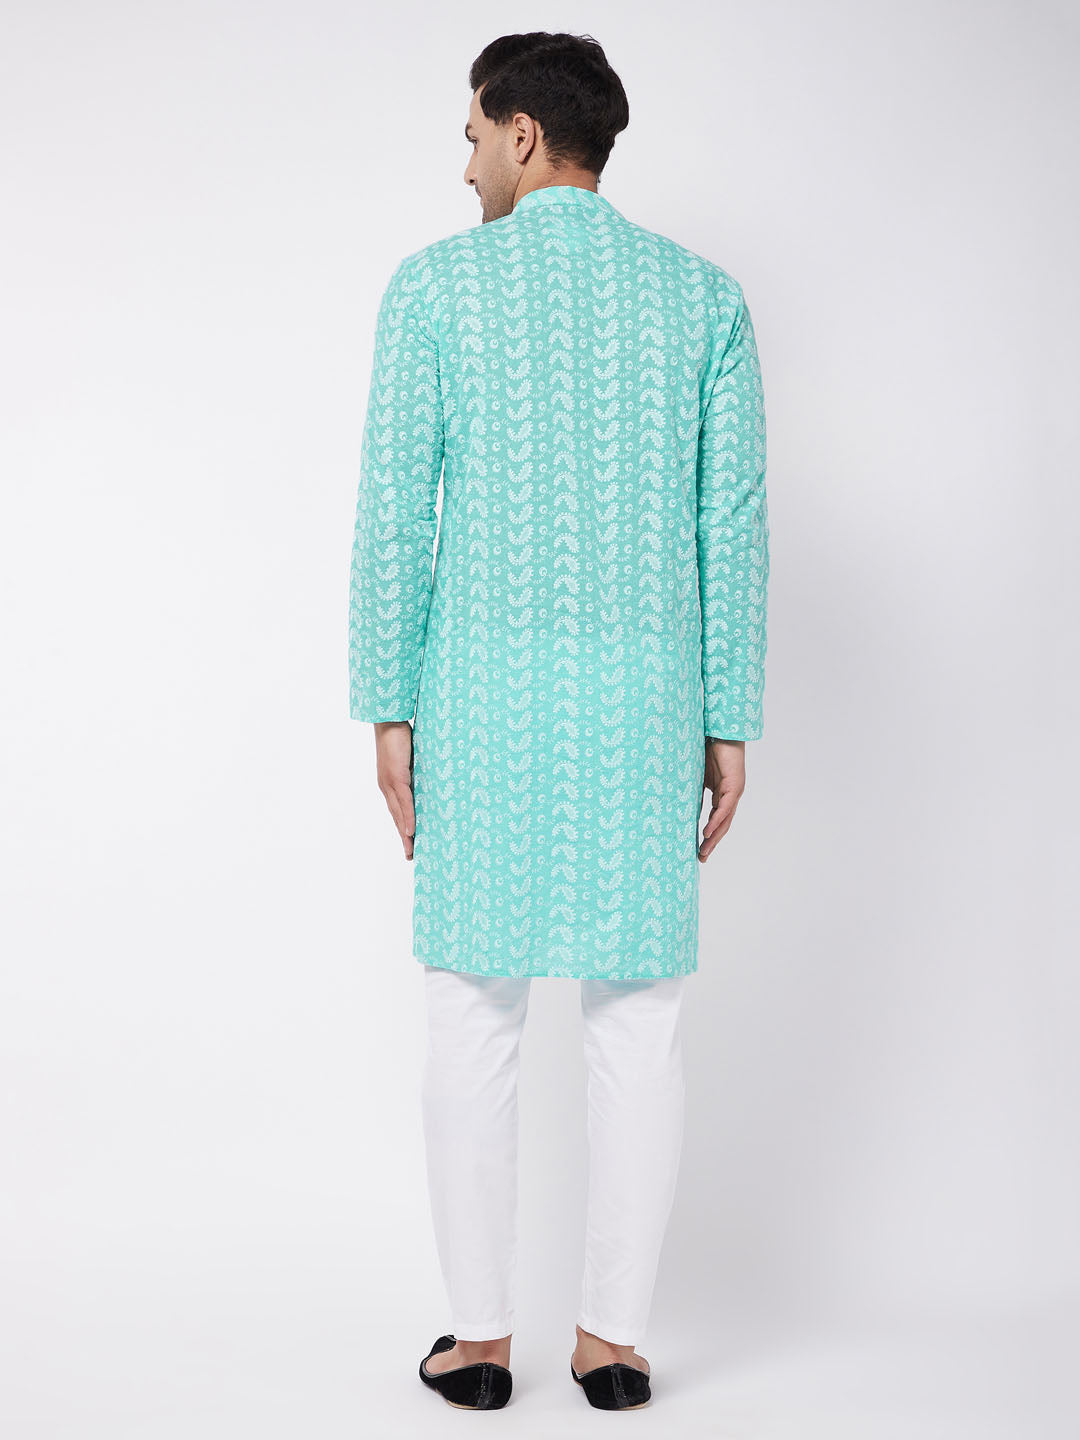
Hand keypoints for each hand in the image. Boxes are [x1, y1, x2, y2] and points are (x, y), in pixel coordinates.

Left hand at [374, 721, 415, 859]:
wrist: (388, 721)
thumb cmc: (400, 737)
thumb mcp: (411, 759)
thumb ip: (416, 773)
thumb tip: (428, 781)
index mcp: (390, 784)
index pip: (397, 811)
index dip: (403, 828)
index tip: (410, 843)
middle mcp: (387, 787)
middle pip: (396, 818)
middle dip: (404, 838)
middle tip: (411, 856)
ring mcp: (390, 784)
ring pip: (399, 814)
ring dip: (405, 834)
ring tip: (412, 850)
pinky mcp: (396, 778)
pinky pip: (404, 802)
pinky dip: (408, 817)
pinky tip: (412, 831)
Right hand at [699, 738, 745, 860]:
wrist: (719, 730)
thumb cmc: (707, 747)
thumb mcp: (694, 774)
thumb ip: (690, 790)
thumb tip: (675, 804)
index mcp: (720, 794)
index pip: (714, 820)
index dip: (707, 836)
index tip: (697, 850)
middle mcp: (729, 796)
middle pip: (721, 825)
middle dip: (711, 843)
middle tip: (701, 858)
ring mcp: (734, 792)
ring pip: (725, 820)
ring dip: (714, 837)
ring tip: (704, 851)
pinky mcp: (735, 786)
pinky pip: (725, 808)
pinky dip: (717, 821)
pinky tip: (708, 832)